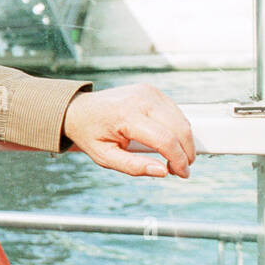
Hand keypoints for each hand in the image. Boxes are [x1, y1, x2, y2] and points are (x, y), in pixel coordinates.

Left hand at [62, 85, 194, 177]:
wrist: (78, 110)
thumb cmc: (90, 134)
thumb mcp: (104, 157)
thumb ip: (133, 166)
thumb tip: (162, 171)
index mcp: (126, 115)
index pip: (165, 139)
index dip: (178, 160)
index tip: (182, 174)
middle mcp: (140, 99)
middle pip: (179, 129)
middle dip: (186, 153)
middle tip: (179, 170)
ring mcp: (148, 92)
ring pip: (181, 120)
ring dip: (185, 142)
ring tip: (173, 158)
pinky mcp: (152, 91)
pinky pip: (175, 113)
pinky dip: (178, 129)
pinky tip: (169, 142)